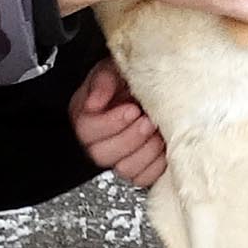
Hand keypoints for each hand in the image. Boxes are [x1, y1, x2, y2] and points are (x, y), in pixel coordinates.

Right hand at [69, 57, 168, 189]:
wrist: (150, 88)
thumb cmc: (127, 79)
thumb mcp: (113, 69)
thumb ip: (103, 80)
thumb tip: (95, 101)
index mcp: (85, 117)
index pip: (87, 131)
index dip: (111, 123)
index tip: (131, 109)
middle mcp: (98, 142)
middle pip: (102, 155)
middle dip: (130, 138)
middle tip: (147, 120)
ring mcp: (118, 158)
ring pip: (124, 169)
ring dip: (145, 151)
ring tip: (157, 132)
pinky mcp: (138, 168)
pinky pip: (144, 178)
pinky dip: (156, 165)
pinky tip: (163, 146)